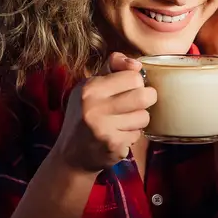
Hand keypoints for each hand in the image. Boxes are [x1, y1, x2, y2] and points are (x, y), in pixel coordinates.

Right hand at [53, 53, 156, 172]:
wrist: (71, 154)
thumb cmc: (84, 114)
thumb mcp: (90, 86)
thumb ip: (113, 68)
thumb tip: (137, 63)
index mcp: (90, 88)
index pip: (134, 76)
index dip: (135, 82)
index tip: (127, 89)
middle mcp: (95, 107)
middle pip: (144, 95)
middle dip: (146, 100)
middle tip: (135, 104)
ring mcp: (104, 128)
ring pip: (144, 117)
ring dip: (138, 120)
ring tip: (123, 121)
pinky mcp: (113, 146)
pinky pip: (138, 135)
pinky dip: (131, 135)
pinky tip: (117, 135)